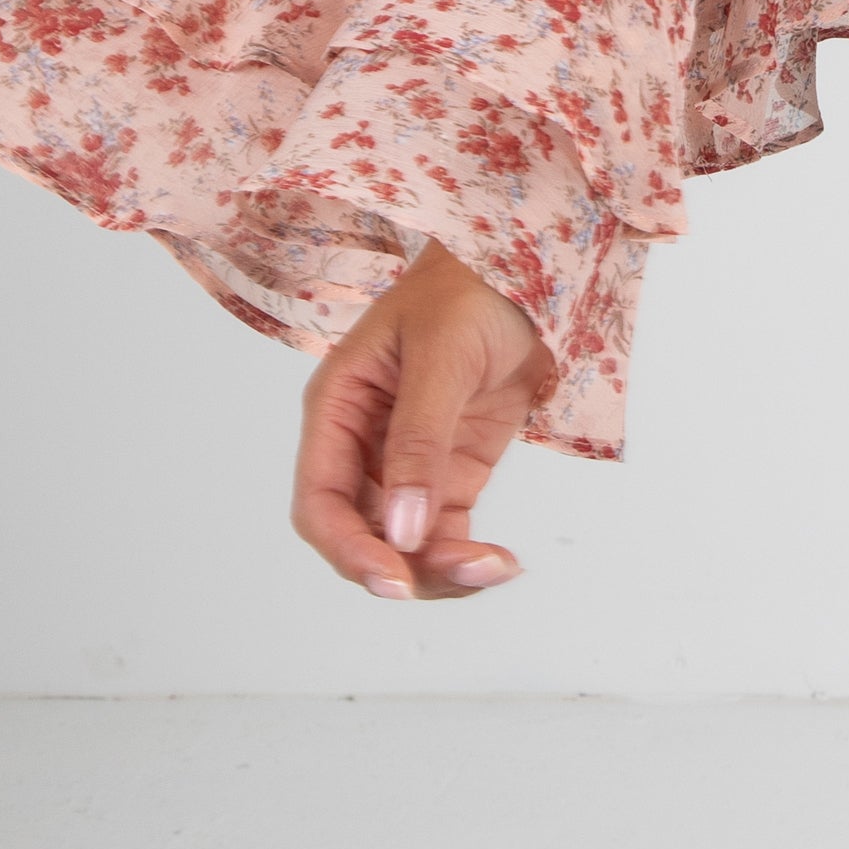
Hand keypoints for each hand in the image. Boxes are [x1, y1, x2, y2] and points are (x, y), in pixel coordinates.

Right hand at [291, 243, 552, 602]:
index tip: (392, 579)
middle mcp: (363, 446)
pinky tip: (502, 564)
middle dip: (405, 567)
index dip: (348, 549)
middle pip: (362, 535)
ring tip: (497, 568)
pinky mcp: (454, 472)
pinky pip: (448, 533)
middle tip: (466, 575)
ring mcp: (408, 464)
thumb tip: (401, 527)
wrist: (527, 269)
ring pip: (407, 545)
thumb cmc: (469, 289)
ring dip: (443, 570)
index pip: (321, 503)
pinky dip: (469, 557)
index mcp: (337, 410)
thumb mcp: (440, 358)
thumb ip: (419, 442)